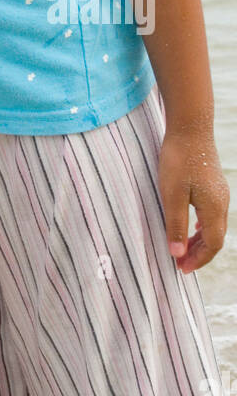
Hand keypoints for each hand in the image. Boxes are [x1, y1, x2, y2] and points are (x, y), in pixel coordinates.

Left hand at [158, 129, 228, 273]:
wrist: (190, 126)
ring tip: (182, 248)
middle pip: (215, 238)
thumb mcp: (171, 194)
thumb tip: (176, 253)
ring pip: (214, 225)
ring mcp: (220, 192)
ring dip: (199, 241)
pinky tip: (190, 225)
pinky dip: (201, 227)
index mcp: (214, 208)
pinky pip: (212, 213)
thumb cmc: (178, 159)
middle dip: (199, 254)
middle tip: (179, 263)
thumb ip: (175, 224)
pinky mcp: (214, 183)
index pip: (212, 245)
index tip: (180, 269)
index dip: (198, 260)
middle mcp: (222, 202)